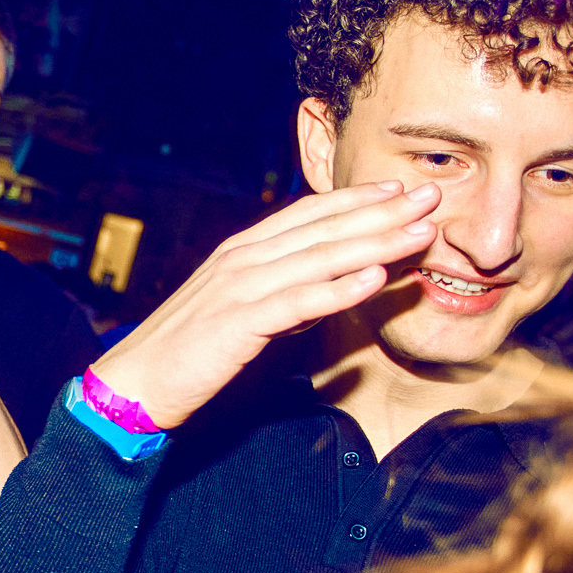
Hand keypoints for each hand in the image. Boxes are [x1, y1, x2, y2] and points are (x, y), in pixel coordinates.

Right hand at [90, 180, 439, 428]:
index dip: (357, 199)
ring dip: (377, 242)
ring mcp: (240, 287)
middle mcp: (243, 258)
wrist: (138, 381)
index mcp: (243, 251)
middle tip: (434, 196)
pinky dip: (340, 288)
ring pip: (321, 258)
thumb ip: (286, 294)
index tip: (401, 190)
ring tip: (422, 232)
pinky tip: (376, 279)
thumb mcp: (243, 311)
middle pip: (325, 228)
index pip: (309, 214)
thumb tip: (331, 287)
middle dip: (383, 211)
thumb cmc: (190, 351)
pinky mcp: (239, 321)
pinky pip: (300, 301)